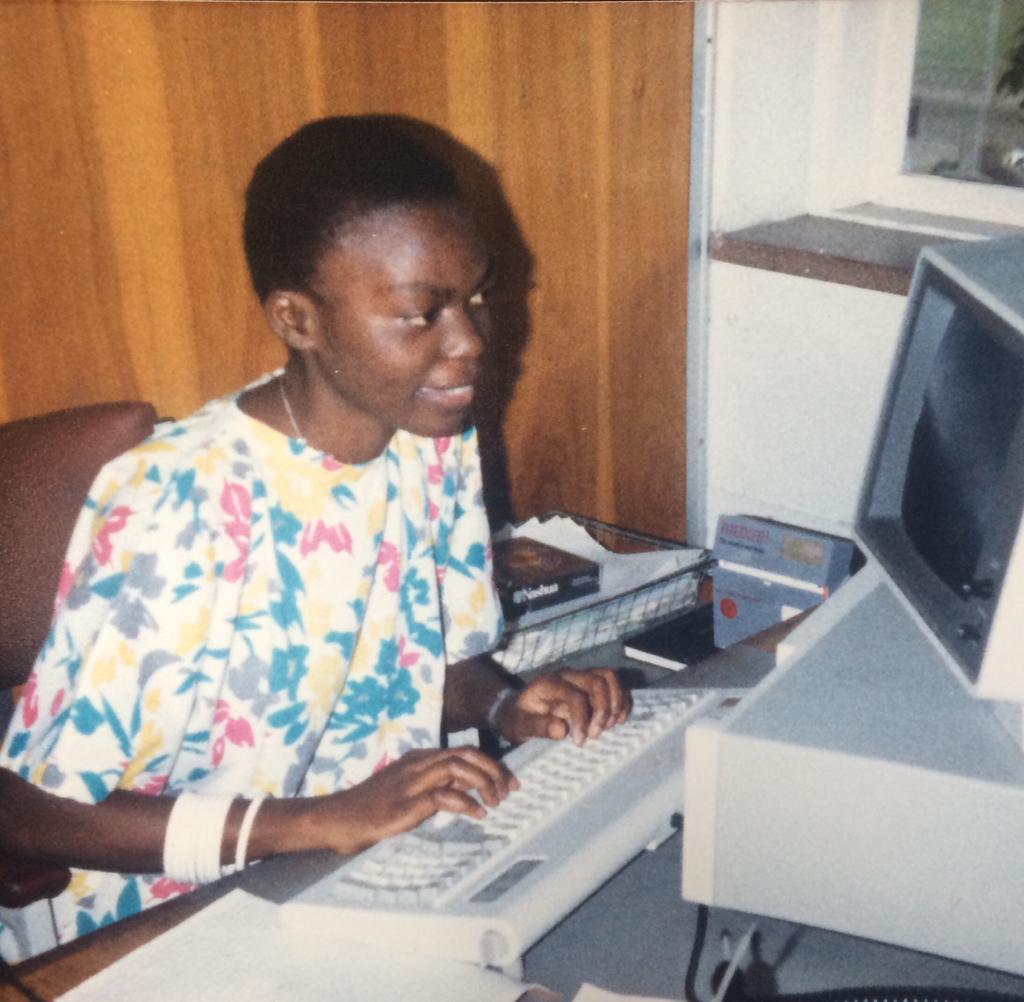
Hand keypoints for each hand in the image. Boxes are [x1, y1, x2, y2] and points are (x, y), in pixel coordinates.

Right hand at [311, 747, 517, 855]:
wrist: (335, 819)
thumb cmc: (369, 809)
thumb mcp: (405, 790)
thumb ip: (432, 786)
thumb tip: (465, 792)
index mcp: (418, 758)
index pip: (463, 751)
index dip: (491, 763)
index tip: (510, 781)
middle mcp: (416, 764)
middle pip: (465, 754)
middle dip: (494, 769)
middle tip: (510, 790)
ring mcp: (409, 782)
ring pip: (457, 767)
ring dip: (483, 783)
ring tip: (495, 802)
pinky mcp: (404, 804)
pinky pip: (442, 795)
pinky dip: (465, 803)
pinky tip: (477, 814)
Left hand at [495, 668, 631, 746]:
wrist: (516, 710)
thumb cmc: (518, 719)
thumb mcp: (520, 726)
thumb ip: (538, 726)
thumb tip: (561, 730)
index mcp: (548, 683)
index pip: (575, 696)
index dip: (582, 719)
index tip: (580, 741)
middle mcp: (566, 674)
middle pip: (597, 681)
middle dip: (603, 710)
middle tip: (596, 734)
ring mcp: (579, 675)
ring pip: (609, 676)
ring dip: (616, 701)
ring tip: (611, 726)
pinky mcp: (589, 682)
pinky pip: (613, 682)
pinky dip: (621, 699)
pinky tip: (619, 720)